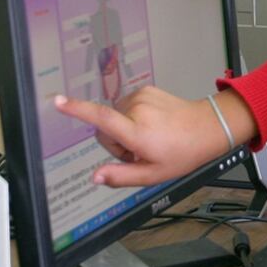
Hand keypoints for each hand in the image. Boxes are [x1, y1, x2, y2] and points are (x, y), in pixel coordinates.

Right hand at [54, 86, 254, 186]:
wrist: (208, 128)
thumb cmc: (183, 153)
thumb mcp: (154, 174)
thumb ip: (122, 176)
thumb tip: (95, 177)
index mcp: (137, 132)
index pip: (102, 119)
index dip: (77, 110)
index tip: (58, 102)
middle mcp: (137, 110)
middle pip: (104, 127)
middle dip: (115, 141)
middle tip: (139, 151)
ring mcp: (142, 97)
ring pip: (114, 116)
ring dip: (124, 128)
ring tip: (149, 137)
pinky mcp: (146, 89)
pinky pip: (126, 106)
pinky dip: (133, 116)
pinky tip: (152, 124)